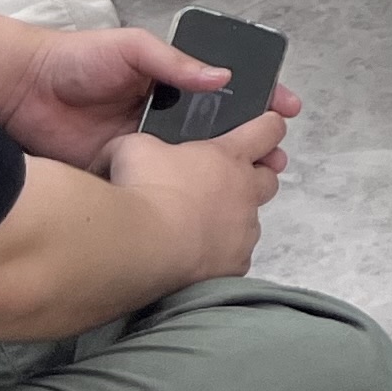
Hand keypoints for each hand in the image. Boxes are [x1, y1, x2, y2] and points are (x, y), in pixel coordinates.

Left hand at [0, 19, 299, 169]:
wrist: (22, 92)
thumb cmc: (79, 61)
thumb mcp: (133, 48)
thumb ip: (175, 64)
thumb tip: (224, 78)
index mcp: (170, 82)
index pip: (225, 89)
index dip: (258, 97)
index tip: (287, 109)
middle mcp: (163, 115)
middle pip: (218, 131)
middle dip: (252, 142)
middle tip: (278, 158)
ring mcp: (145, 147)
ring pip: (195, 163)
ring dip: (226, 171)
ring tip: (257, 184)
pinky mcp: (122, 173)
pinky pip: (159, 185)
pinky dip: (184, 196)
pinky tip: (209, 206)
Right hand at [101, 109, 288, 284]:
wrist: (144, 246)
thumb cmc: (146, 192)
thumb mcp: (133, 149)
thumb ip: (139, 143)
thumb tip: (121, 150)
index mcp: (229, 156)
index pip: (267, 131)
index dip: (270, 126)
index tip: (270, 125)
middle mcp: (245, 192)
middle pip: (269, 179)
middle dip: (256, 177)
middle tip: (230, 181)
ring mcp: (244, 230)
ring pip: (251, 220)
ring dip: (234, 219)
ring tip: (201, 223)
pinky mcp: (235, 265)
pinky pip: (236, 256)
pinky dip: (221, 254)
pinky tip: (196, 254)